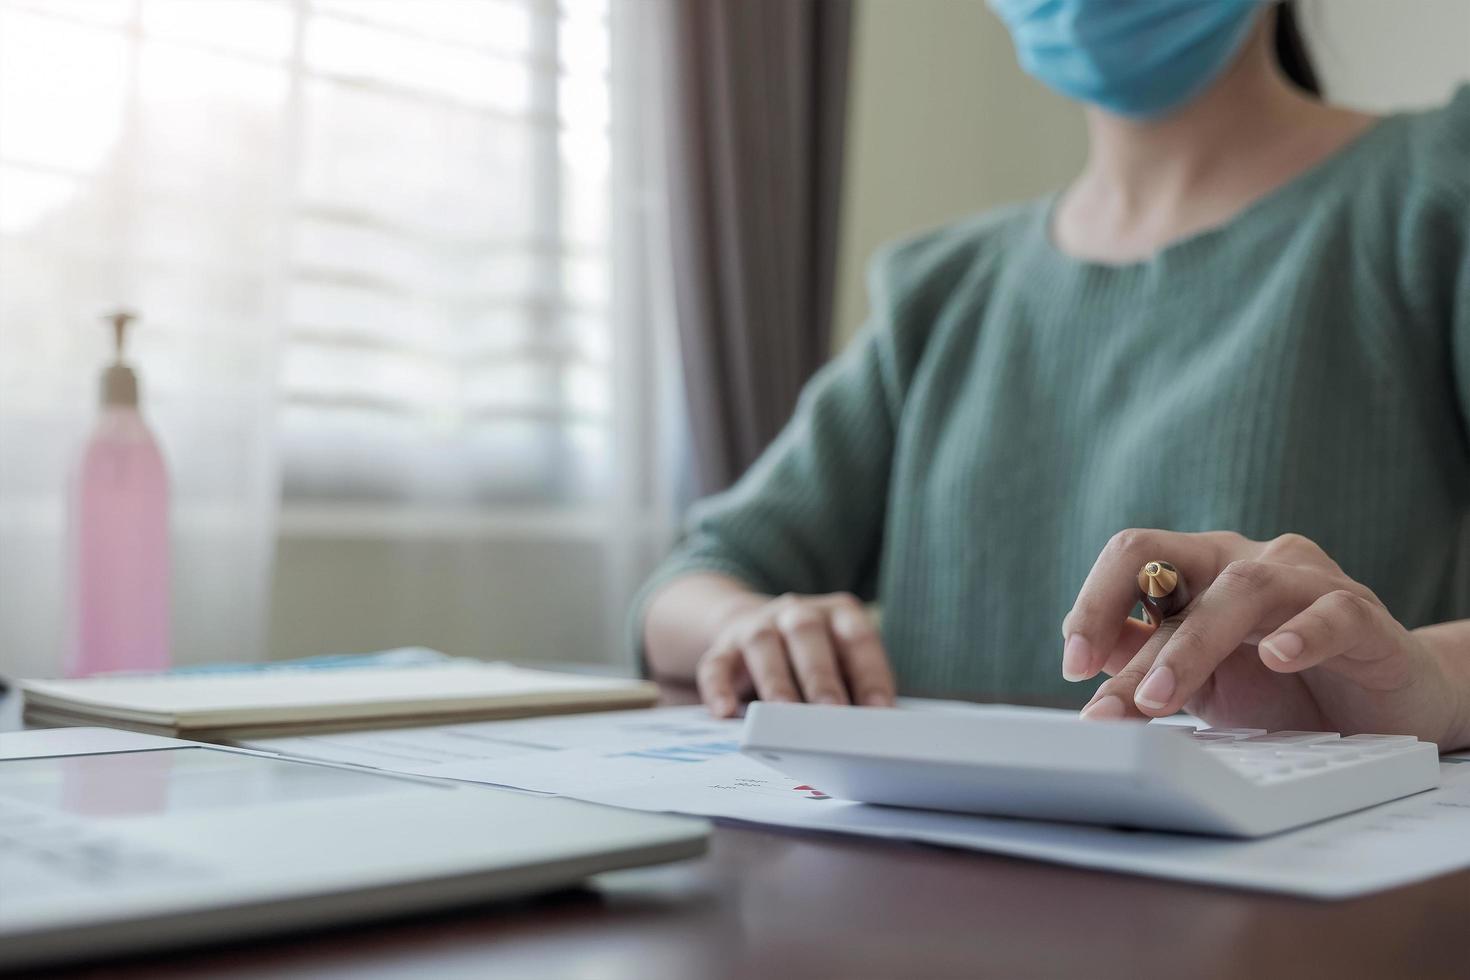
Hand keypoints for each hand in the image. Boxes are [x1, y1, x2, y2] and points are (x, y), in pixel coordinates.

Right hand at [696, 592, 895, 717]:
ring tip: (782, 716)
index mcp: (837, 614)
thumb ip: (858, 690)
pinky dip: (718, 688)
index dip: (870, 673)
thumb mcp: (842, 665)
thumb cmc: (815, 660)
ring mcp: (757, 626)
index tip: (880, 711)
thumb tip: (878, 733)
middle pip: (808, 634)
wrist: (755, 628)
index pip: (858, 638)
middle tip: (831, 712)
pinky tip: (724, 713)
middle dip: (821, 675)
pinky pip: (716, 664)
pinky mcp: (724, 647)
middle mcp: (797, 612)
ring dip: (775, 681)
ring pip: (763, 643)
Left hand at [1063, 530, 1461, 743]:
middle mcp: (1251, 561)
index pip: (1133, 556)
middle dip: (1132, 641)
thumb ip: (1144, 655)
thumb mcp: (1200, 678)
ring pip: (1244, 589)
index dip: (1094, 602)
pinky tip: (1278, 660)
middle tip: (1112, 703)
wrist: (1387, 708)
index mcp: (1202, 568)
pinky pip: (1333, 613)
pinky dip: (1304, 633)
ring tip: (1161, 698)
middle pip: (1173, 567)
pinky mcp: (1366, 617)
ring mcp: (1309, 582)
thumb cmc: (1286, 689)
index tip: (1073, 664)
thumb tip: (1084, 653)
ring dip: (1194, 646)